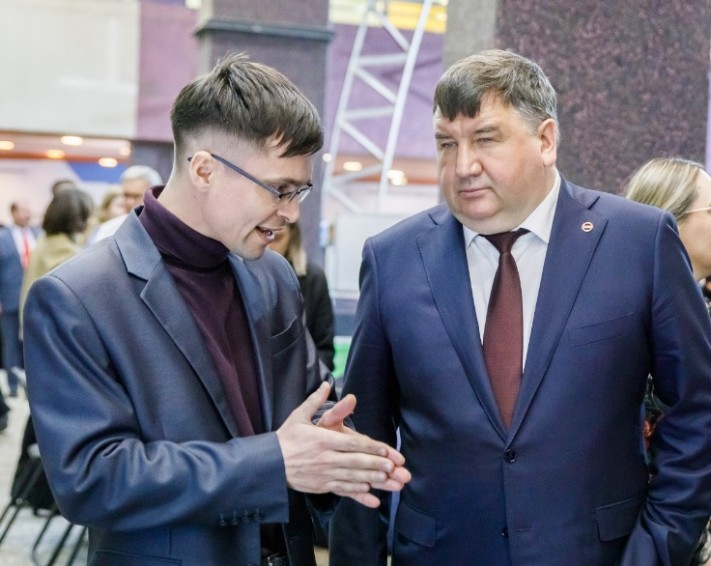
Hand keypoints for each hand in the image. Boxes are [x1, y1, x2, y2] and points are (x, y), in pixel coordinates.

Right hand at [276, 382, 410, 507]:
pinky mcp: (321, 486)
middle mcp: (325, 458)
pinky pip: (343, 490)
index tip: (386, 450)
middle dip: (376, 465)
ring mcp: (324, 474)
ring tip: (388, 480)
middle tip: (394, 467)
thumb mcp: (299, 416)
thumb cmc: (286, 438)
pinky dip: (357, 494)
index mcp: (322, 439)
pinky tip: (370, 496)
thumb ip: (315, 400)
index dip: (370, 447)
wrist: (269, 464)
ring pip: (352, 478)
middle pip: (355, 462)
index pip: (351, 443)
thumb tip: (326, 383)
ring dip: (371, 479)